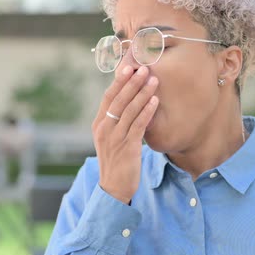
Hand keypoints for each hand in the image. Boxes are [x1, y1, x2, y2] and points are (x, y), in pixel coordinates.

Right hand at [91, 65, 158, 203]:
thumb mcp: (111, 137)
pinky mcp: (127, 148)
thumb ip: (117, 120)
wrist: (114, 188)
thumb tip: (129, 99)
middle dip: (132, 83)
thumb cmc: (116, 160)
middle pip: (119, 100)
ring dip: (143, 94)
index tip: (129, 67)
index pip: (108, 97)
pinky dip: (147, 112)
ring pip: (130, 111)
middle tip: (144, 68)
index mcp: (99, 124)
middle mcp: (104, 129)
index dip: (119, 81)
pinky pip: (138, 125)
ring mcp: (114, 138)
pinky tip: (155, 102)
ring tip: (154, 81)